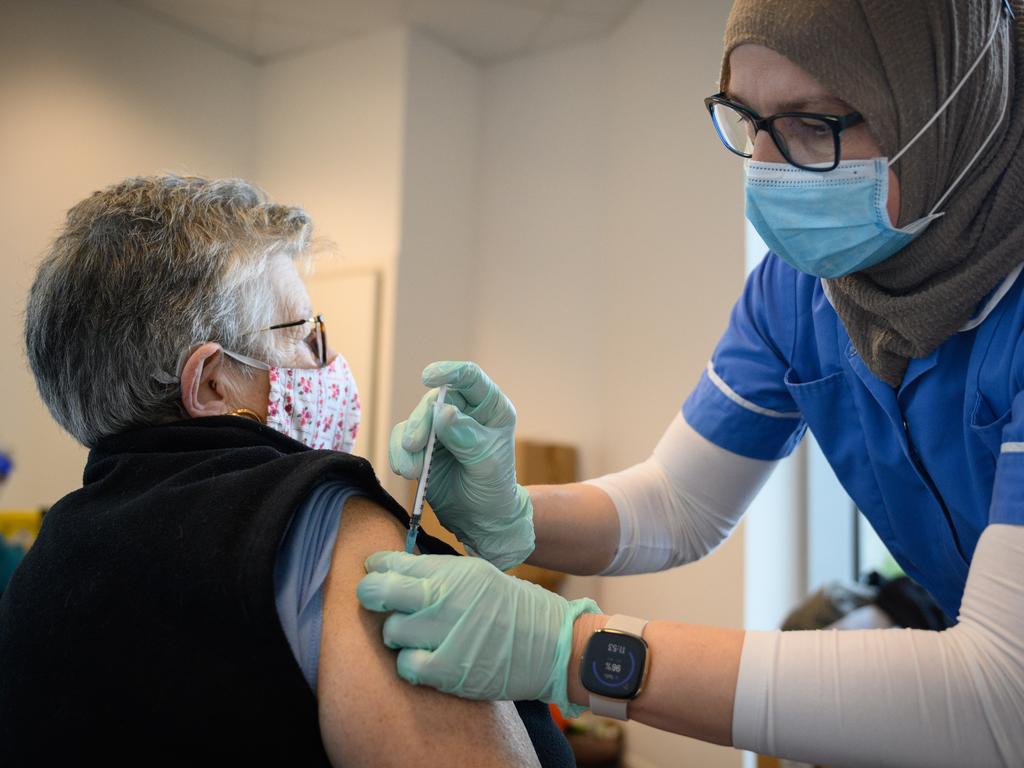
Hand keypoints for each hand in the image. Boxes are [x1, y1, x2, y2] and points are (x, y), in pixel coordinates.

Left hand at [357, 551, 599, 713]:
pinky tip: (424, 658)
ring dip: (399, 634)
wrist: (551, 643)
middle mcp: (446, 599)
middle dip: (373, 595)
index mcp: (452, 572)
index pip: (392, 563)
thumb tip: (392, 570)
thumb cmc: (510, 607)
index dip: (376, 567)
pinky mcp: (449, 670)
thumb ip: (436, 573)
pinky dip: (410, 663)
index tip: (375, 572)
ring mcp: (446, 635)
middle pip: (380, 593)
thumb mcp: (476, 575)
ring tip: (417, 634)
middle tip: (379, 601)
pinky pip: (406, 665)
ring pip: (391, 631)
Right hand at [390, 361, 533, 569]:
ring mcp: (441, 428)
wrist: (480, 519)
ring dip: (407, 443)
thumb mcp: (488, 466)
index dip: (449, 372)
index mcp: (490, 408)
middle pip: (434, 401)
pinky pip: (402, 440)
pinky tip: (406, 471)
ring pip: (414, 420)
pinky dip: (399, 454)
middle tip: (414, 445)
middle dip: (420, 422)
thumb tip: (443, 412)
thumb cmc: (494, 490)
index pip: (470, 377)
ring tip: (410, 470)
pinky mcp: (422, 446)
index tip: (429, 378)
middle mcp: (464, 412)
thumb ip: (468, 439)